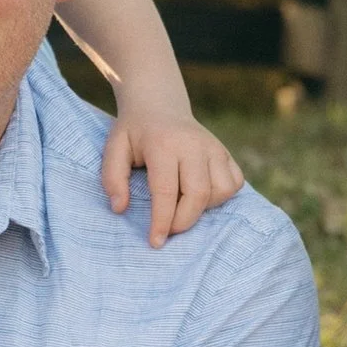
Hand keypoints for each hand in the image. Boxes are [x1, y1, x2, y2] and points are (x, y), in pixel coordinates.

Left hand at [100, 108, 244, 246]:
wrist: (159, 104)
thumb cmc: (134, 132)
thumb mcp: (114, 148)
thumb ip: (112, 178)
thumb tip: (120, 208)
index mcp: (163, 145)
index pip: (166, 191)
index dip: (162, 222)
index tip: (155, 242)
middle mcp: (193, 145)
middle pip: (198, 195)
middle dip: (183, 221)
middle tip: (168, 230)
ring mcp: (214, 147)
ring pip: (221, 191)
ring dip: (203, 208)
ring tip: (183, 205)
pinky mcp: (225, 152)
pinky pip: (234, 183)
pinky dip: (220, 196)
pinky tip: (201, 195)